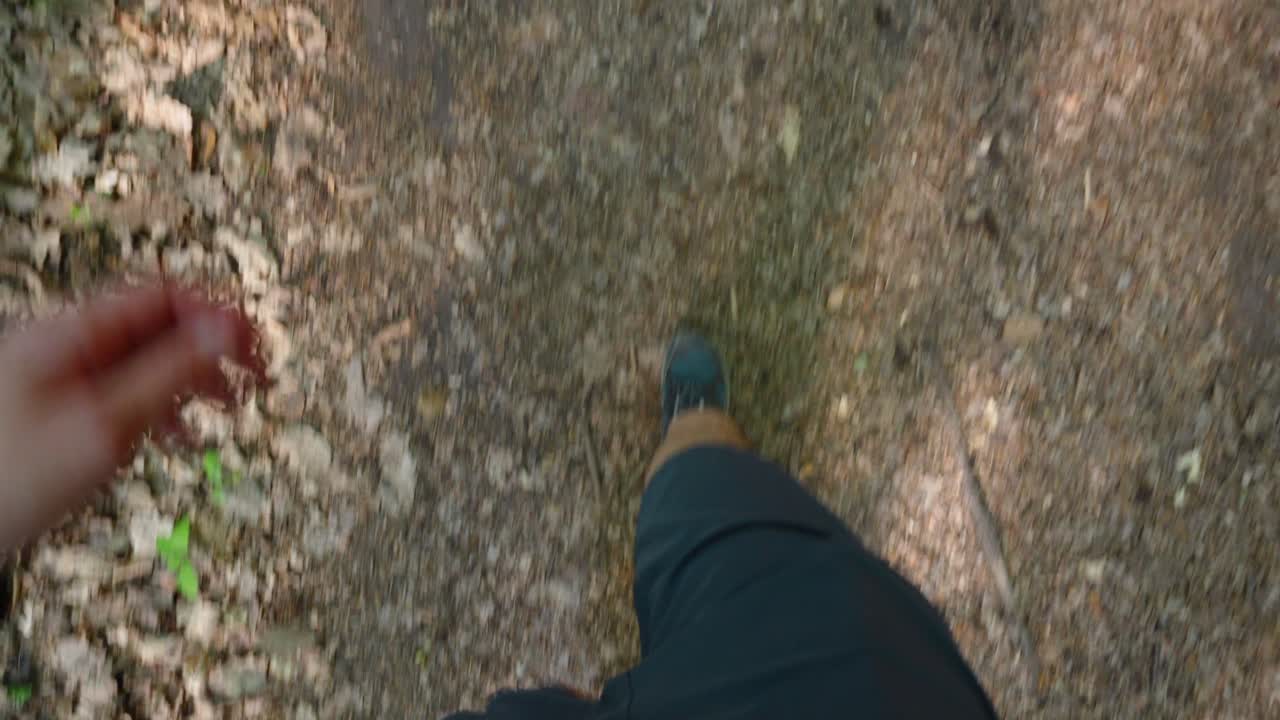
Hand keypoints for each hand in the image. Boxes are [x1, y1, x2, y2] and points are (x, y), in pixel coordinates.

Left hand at [0, 285, 263, 552]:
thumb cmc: (12, 478)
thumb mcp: (109, 423)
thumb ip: (172, 371)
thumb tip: (227, 329)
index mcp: (72, 333)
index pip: (164, 294)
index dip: (216, 315)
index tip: (254, 347)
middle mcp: (64, 344)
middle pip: (157, 325)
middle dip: (210, 350)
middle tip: (254, 381)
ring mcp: (60, 375)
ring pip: (145, 359)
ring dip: (190, 381)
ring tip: (224, 412)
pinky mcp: (59, 406)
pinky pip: (123, 389)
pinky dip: (159, 406)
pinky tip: (176, 436)